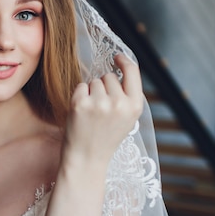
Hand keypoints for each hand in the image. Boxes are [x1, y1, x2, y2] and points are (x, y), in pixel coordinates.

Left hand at [61, 54, 143, 181]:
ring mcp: (99, 103)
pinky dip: (79, 96)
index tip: (116, 56)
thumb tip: (120, 68)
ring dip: (91, 92)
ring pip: (93, 81)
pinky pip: (80, 87)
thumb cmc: (106, 137)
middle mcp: (119, 103)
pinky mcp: (80, 104)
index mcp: (134, 107)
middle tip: (100, 110)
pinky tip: (82, 113)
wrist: (87, 158)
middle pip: (108, 76)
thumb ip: (127, 96)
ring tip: (92, 114)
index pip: (132, 72)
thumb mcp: (127, 119)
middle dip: (103, 87)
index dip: (124, 61)